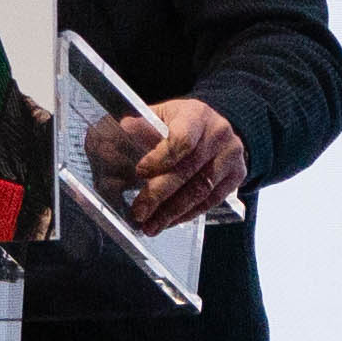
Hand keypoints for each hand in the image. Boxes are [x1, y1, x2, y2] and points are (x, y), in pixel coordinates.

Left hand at [87, 95, 245, 230]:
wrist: (217, 126)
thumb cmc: (180, 123)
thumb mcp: (160, 116)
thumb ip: (137, 128)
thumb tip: (104, 138)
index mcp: (196, 114)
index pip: (181, 139)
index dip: (160, 158)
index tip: (140, 172)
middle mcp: (219, 134)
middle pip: (188, 170)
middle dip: (159, 195)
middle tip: (139, 212)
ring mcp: (232, 156)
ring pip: (200, 190)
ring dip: (172, 212)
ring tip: (150, 226)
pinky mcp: (237, 176)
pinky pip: (211, 201)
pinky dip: (187, 214)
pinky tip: (169, 221)